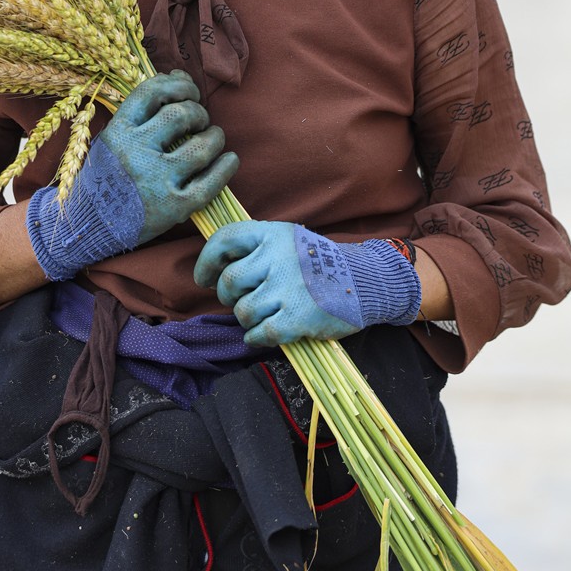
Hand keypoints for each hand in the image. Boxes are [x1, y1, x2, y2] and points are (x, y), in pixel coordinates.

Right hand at [100, 71, 238, 242]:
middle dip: (198, 113)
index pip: (154, 92)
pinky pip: (210, 183)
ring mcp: (155, 181)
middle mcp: (136, 152)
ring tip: (213, 138)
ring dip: (215, 137)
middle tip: (200, 121)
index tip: (189, 91)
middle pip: (182, 115)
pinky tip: (230, 160)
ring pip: (201, 146)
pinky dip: (226, 167)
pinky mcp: (172, 208)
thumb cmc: (104, 177)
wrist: (88, 226)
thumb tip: (179, 76)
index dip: (179, 85)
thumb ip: (141, 112)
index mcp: (118, 131)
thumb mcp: (111, 139)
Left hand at [193, 221, 420, 346]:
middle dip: (228, 296)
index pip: (225, 240)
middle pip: (229, 282)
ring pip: (242, 310)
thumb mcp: (290, 241)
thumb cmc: (320, 265)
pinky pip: (260, 333)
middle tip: (240, 300)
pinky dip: (256, 337)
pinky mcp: (298, 317)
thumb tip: (214, 268)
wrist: (366, 282)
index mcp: (274, 233)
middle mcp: (279, 257)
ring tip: (263, 315)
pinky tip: (264, 334)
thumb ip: (257, 249)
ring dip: (247, 319)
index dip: (206, 261)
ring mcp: (289, 288)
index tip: (204, 278)